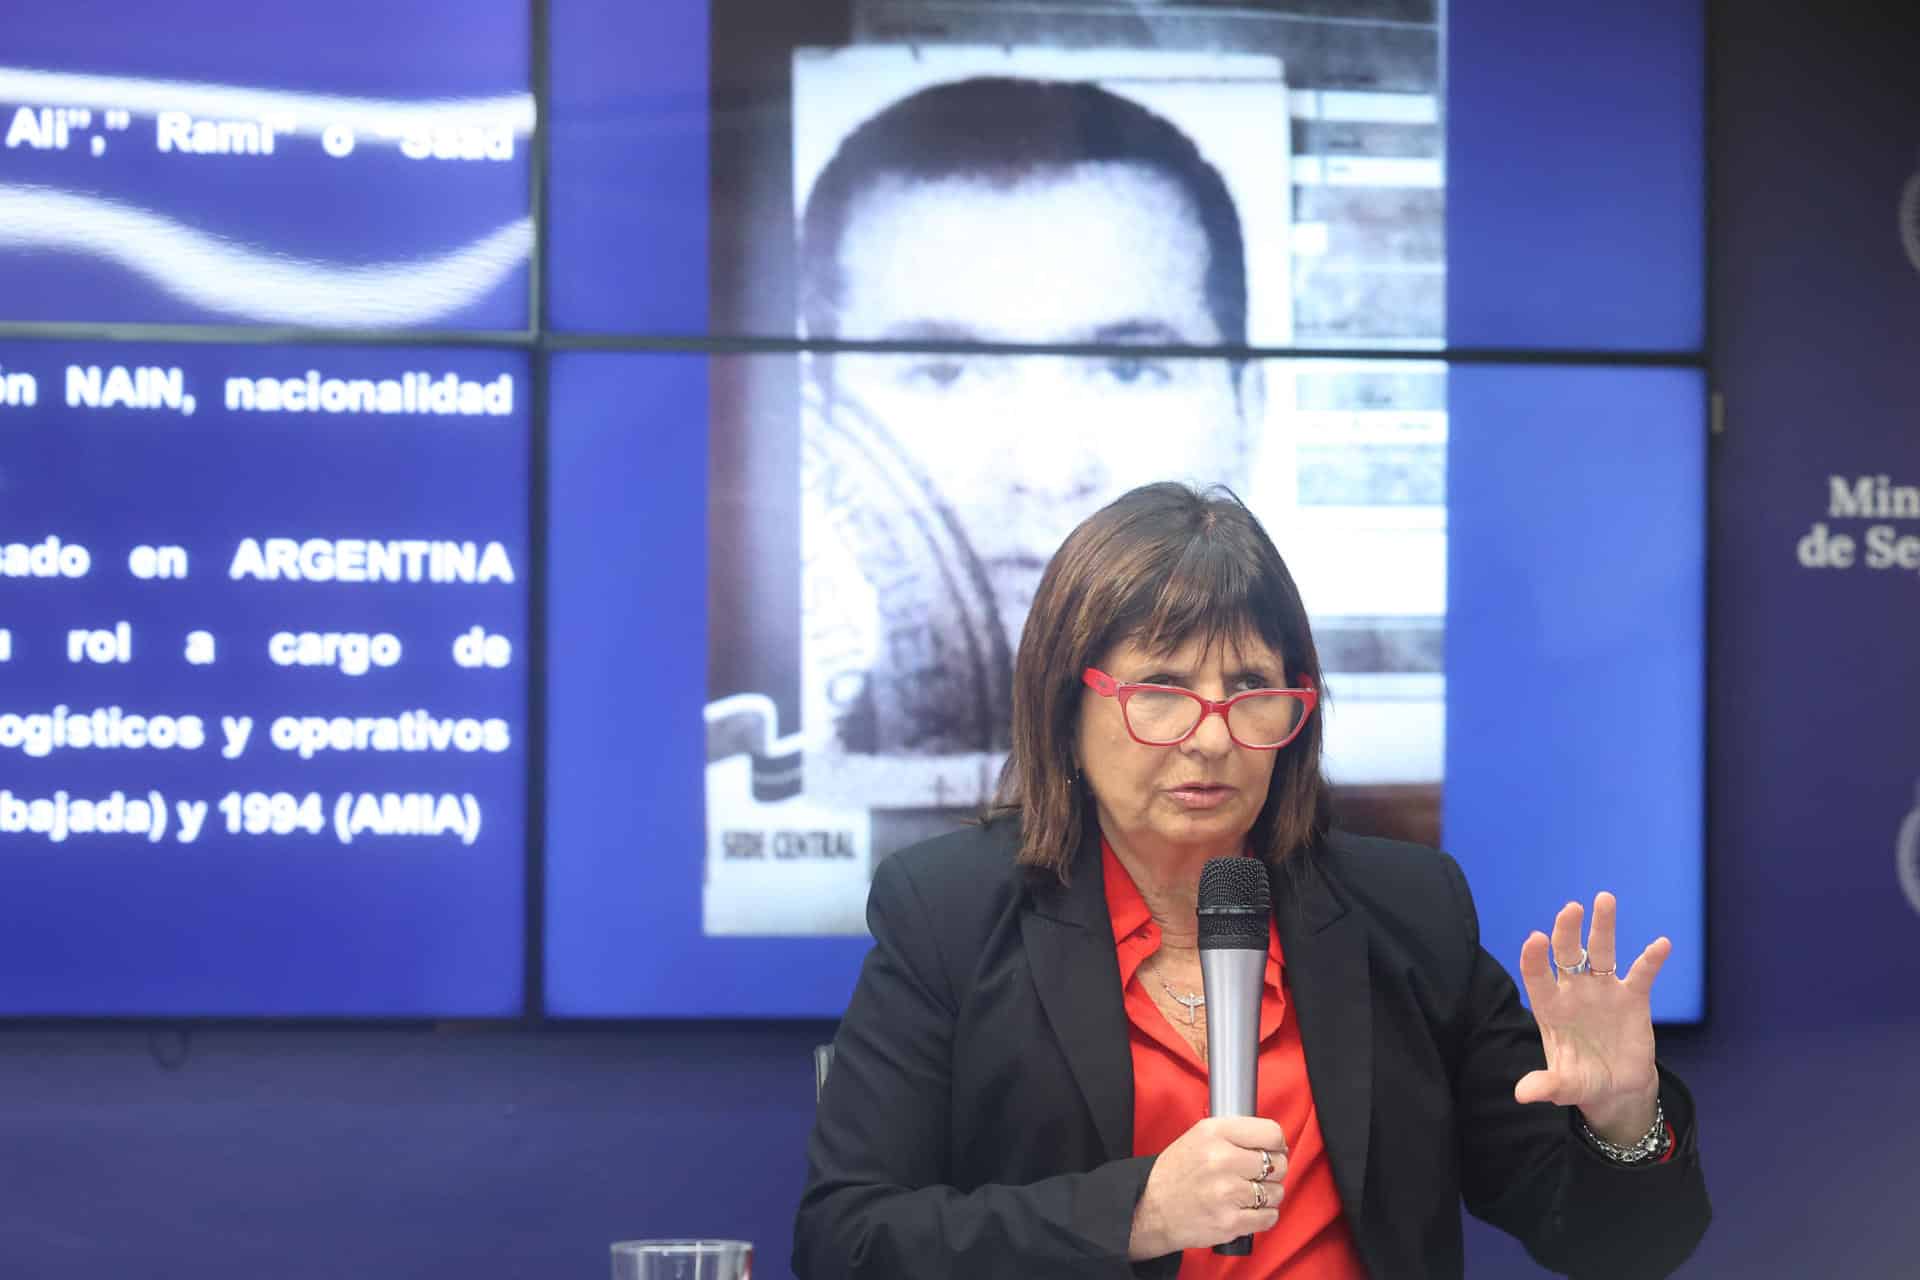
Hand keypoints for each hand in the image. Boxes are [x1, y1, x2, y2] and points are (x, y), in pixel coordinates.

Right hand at [1127, 1115, 1287, 1259]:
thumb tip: (1275, 1142)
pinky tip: (1246, 1210)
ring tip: (1248, 1194)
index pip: (1271, 1132)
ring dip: (1268, 1195)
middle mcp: (1221, 1159)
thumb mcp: (1199, 1136)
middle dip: (1273, 1171)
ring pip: (1276, 1192)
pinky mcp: (1230, 1222)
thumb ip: (1235, 1133)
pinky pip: (1269, 1217)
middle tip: (1257, 1175)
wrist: (1150, 1209)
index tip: (1272, 1150)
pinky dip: (1263, 1216)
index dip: (1277, 1143)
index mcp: (1214, 1132)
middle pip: (1278, 1164)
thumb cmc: (1177, 1172)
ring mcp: (1226, 1192)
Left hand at [1514, 893, 1669, 1144]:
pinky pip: (1641, 974)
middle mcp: (1573, 991)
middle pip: (1567, 954)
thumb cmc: (1581, 1081)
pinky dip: (1651, 960)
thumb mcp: (1564, 1086)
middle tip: (1570, 908)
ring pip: (1601, 952)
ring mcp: (1602, 990)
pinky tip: (1661, 944)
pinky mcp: (1632, 998)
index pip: (1536, 975)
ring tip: (1604, 898)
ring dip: (1603, 926)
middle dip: (1567, 931)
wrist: (1615, 1088)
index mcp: (1550, 1007)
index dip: (1534, 957)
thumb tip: (1522, 1095)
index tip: (1535, 938)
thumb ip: (1546, 1085)